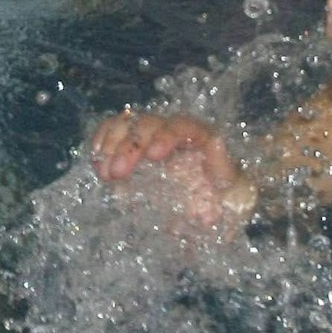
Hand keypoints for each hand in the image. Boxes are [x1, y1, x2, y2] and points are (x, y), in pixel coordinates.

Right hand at [87, 110, 254, 235]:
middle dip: (130, 146)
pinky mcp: (137, 147)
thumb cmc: (228, 199)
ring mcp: (153, 136)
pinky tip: (96, 160)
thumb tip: (216, 141)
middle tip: (116, 174)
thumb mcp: (235, 188)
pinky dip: (103, 141)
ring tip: (104, 173)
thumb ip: (223, 167)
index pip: (183, 125)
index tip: (153, 156)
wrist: (219, 207)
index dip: (166, 135)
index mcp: (201, 137)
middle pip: (149, 124)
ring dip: (112, 145)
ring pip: (129, 124)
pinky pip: (116, 132)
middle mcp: (175, 131)